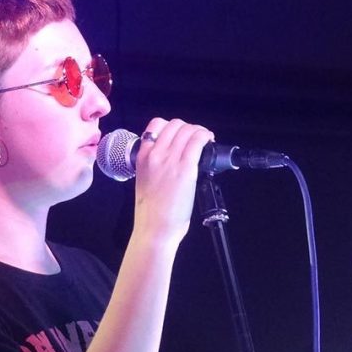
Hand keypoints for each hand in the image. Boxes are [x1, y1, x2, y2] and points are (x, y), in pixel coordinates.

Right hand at [131, 118, 213, 244]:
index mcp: (142, 156)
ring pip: (188, 130)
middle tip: (196, 137)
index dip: (172, 126)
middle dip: (188, 128)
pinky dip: (205, 137)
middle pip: (175, 124)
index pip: (156, 124)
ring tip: (205, 139)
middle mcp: (156, 154)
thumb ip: (154, 165)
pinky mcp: (186, 168)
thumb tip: (171, 158)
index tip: (181, 134)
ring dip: (199, 131)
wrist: (154, 227)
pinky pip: (197, 141)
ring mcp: (171, 160)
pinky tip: (209, 141)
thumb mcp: (144, 180)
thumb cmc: (150, 211)